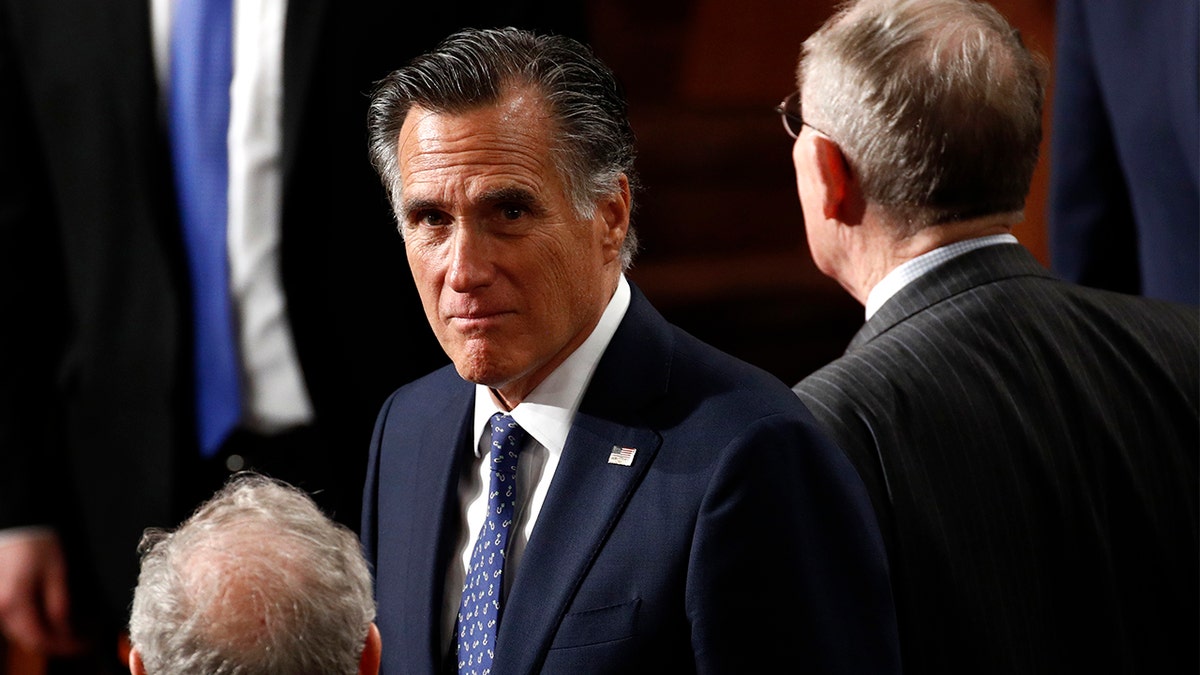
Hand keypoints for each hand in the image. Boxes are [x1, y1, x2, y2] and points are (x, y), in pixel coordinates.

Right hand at [0, 530, 81, 655]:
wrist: (19, 523)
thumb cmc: (38, 542)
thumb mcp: (56, 572)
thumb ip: (59, 603)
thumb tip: (67, 629)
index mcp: (15, 603)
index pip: (41, 638)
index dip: (66, 645)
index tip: (87, 644)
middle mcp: (2, 609)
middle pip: (30, 640)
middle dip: (59, 643)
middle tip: (85, 639)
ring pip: (23, 633)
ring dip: (48, 635)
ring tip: (75, 630)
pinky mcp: (2, 598)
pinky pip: (18, 622)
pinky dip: (37, 625)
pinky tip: (56, 620)